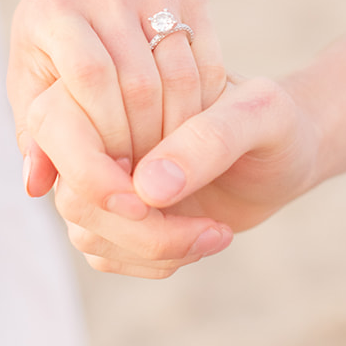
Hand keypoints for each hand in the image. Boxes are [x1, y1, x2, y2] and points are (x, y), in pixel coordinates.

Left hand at [9, 0, 225, 196]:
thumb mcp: (30, 74)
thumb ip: (34, 131)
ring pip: (179, 75)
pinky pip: (208, 63)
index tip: (111, 176)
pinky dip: (202, 108)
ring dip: (177, 132)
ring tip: (167, 166)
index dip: (105, 133)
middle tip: (144, 181)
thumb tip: (36, 187)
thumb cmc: (53, 31)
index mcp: (54, 7)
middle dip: (142, 142)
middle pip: (138, 82)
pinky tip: (190, 135)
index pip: (89, 78)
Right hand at [30, 70, 319, 277]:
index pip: (58, 128)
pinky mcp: (115, 217)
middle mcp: (96, 132)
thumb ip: (209, 139)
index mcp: (114, 85)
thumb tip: (146, 187)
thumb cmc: (276, 119)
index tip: (155, 202)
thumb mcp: (261, 116)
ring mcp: (101, 178)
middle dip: (139, 228)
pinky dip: (154, 261)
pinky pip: (106, 254)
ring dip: (153, 249)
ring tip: (215, 235)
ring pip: (87, 232)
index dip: (94, 175)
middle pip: (75, 195)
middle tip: (208, 231)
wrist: (287, 150)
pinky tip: (202, 242)